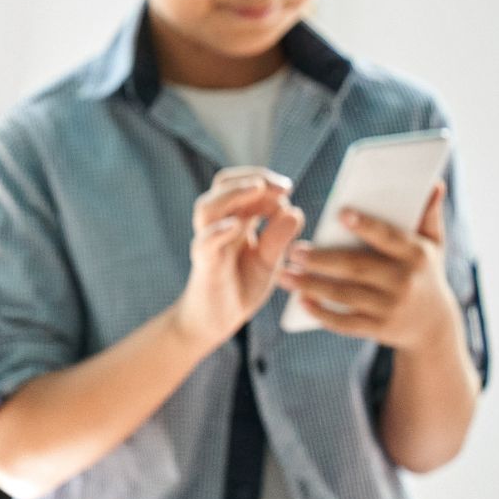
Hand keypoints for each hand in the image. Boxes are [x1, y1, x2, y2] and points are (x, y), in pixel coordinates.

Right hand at [171, 169, 304, 348]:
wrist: (215, 321)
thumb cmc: (240, 286)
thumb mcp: (268, 261)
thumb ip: (279, 237)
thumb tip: (294, 210)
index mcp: (237, 219)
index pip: (245, 185)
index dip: (267, 181)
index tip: (286, 189)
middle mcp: (219, 226)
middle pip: (222, 185)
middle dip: (251, 177)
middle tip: (281, 187)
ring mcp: (209, 244)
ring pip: (207, 207)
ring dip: (233, 193)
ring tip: (257, 189)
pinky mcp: (205, 265)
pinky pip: (205, 243)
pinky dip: (218, 231)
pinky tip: (236, 226)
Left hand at [278, 183, 461, 352]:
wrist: (433, 325)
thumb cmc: (424, 273)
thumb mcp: (433, 244)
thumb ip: (429, 214)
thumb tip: (434, 183)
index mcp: (415, 254)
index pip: (388, 237)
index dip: (366, 225)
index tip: (340, 214)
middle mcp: (403, 280)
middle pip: (356, 267)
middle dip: (321, 259)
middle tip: (292, 250)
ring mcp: (390, 307)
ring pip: (345, 294)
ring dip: (311, 285)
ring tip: (285, 275)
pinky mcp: (378, 328)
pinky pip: (345, 322)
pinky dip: (322, 313)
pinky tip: (301, 302)